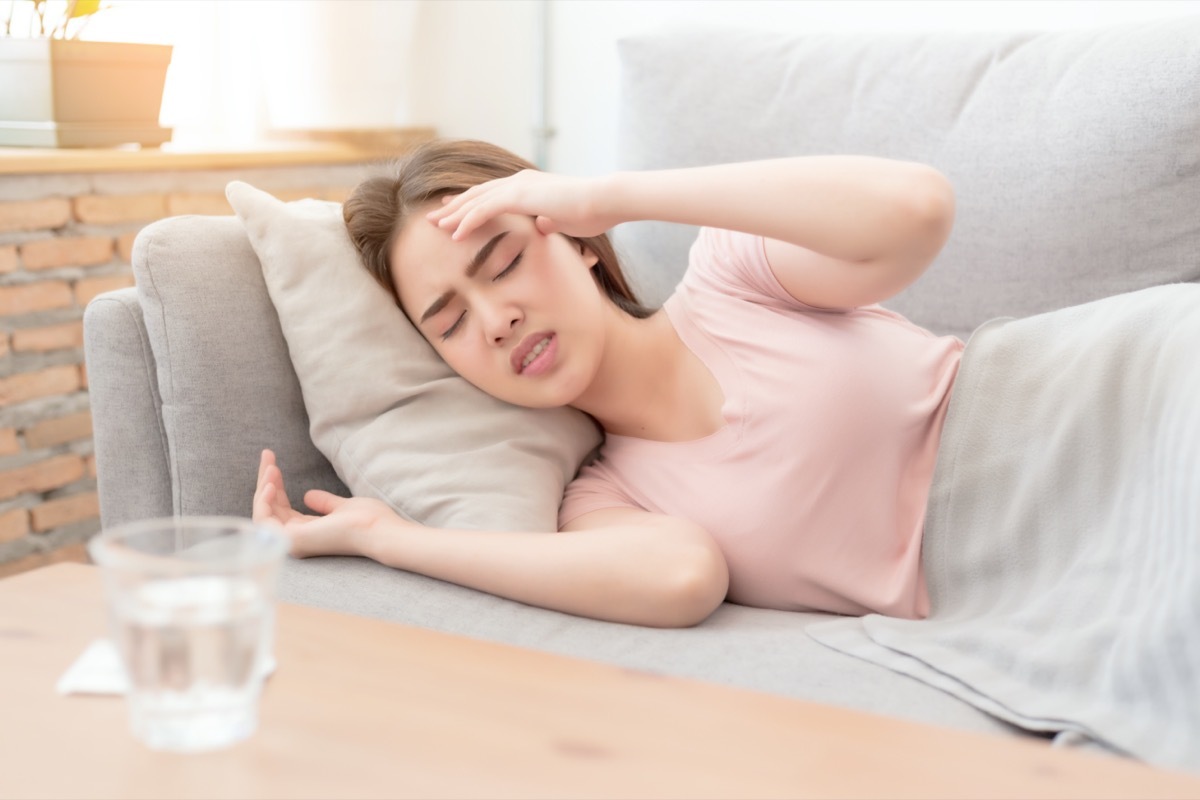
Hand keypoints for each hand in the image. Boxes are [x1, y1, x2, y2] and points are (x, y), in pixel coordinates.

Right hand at [253, 449, 400, 558]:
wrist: (379, 531)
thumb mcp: (341, 506)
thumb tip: (308, 495)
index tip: (273, 462)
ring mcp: (292, 542)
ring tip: (271, 466)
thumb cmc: (368, 521)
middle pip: (270, 507)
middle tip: (267, 455)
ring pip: (264, 512)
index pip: (281, 508)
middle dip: (266, 480)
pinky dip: (263, 501)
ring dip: (263, 486)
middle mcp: (296, 539)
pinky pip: (264, 520)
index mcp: (307, 532)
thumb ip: (324, 503)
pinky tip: (270, 484)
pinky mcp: (291, 539)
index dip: (276, 485)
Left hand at [425, 170, 621, 241]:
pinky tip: (454, 234)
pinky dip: (468, 221)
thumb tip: (541, 225)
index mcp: (527, 185)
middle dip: (453, 207)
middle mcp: (518, 181)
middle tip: (432, 218)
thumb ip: (548, 220)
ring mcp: (518, 186)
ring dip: (453, 214)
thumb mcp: (563, 219)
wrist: (604, 201)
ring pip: (476, 201)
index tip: (451, 211)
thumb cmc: (591, 212)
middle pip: (476, 194)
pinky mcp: (520, 196)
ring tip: (435, 226)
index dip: (469, 203)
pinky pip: (485, 210)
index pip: (490, 193)